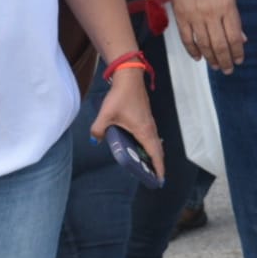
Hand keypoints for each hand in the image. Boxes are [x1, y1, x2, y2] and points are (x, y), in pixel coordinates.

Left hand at [89, 68, 165, 185]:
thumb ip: (99, 130)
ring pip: (154, 142)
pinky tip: (139, 148)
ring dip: (153, 154)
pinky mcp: (145, 117)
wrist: (129, 76)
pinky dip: (149, 145)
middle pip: (157, 150)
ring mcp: (149, 121)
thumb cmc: (120, 96)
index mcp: (144, 130)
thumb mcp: (106, 115)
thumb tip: (96, 140)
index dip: (158, 167)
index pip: (155, 153)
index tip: (160, 180)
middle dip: (157, 164)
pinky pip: (150, 136)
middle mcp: (150, 127)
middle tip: (153, 177)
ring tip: (147, 166)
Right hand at [169, 0, 244, 72]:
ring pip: (204, 45)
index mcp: (227, 8)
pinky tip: (199, 57)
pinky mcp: (182, 18)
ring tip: (216, 66)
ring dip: (211, 58)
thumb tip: (241, 39)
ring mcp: (195, 17)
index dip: (237, 52)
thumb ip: (235, 19)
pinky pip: (187, 40)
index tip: (239, 60)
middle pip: (219, 44)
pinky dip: (193, 51)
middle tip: (228, 69)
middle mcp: (211, 14)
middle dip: (225, 60)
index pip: (234, 36)